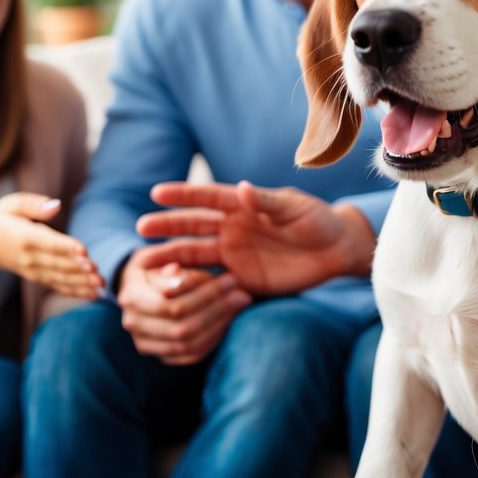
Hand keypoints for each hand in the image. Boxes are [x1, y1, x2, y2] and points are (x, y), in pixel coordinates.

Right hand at [0, 193, 102, 299]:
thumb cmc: (0, 220)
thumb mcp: (11, 205)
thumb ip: (33, 204)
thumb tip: (56, 206)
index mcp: (24, 236)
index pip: (47, 243)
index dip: (66, 247)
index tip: (84, 251)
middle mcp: (28, 257)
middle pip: (57, 264)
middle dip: (79, 269)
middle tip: (98, 272)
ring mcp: (32, 270)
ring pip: (59, 278)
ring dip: (81, 283)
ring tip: (100, 285)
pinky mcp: (37, 277)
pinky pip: (57, 286)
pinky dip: (75, 291)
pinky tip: (94, 295)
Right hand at [117, 246, 251, 364]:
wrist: (139, 286)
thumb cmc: (154, 264)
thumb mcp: (158, 255)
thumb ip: (169, 262)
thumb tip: (176, 274)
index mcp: (131, 297)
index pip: (171, 304)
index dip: (204, 294)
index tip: (232, 278)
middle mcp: (134, 324)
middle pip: (182, 327)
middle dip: (217, 309)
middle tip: (243, 294)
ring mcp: (145, 343)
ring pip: (188, 344)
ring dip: (219, 325)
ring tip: (240, 304)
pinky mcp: (160, 355)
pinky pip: (191, 355)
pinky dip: (213, 339)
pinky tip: (228, 319)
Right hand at [134, 181, 375, 295]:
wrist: (336, 252)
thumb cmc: (319, 221)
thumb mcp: (296, 209)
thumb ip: (267, 202)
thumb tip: (243, 189)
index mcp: (243, 205)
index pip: (208, 197)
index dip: (183, 195)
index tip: (156, 193)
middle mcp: (233, 228)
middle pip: (194, 227)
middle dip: (168, 227)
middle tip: (141, 228)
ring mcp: (234, 254)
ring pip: (197, 255)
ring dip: (172, 258)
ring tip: (145, 263)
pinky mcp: (241, 279)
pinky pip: (212, 282)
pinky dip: (193, 284)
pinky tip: (172, 288)